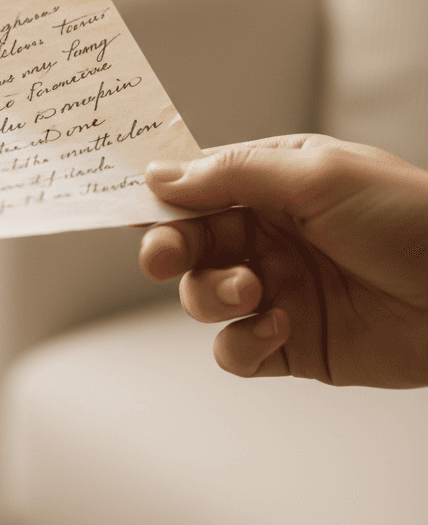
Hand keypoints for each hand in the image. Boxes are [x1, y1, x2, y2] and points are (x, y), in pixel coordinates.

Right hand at [138, 134, 427, 387]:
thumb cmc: (408, 217)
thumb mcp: (316, 175)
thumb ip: (231, 175)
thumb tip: (157, 175)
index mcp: (270, 186)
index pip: (195, 187)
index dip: (157, 198)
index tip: (124, 207)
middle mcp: (265, 236)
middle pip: (186, 243)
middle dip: (167, 249)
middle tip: (161, 257)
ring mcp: (275, 290)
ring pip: (201, 296)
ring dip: (212, 295)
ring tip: (253, 291)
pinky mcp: (290, 344)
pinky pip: (235, 349)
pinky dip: (242, 341)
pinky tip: (278, 325)